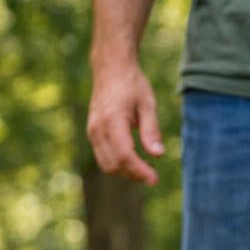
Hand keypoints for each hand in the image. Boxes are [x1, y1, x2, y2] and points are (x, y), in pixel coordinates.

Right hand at [87, 62, 163, 185]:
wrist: (111, 69)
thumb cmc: (132, 85)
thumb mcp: (148, 105)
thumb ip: (152, 130)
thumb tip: (158, 155)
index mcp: (112, 120)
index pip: (124, 154)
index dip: (139, 171)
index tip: (155, 179)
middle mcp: (97, 128)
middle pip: (113, 164)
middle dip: (133, 174)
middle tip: (153, 176)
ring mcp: (92, 131)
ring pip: (106, 164)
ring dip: (125, 172)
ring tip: (146, 169)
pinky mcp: (92, 133)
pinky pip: (103, 157)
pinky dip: (118, 164)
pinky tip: (135, 160)